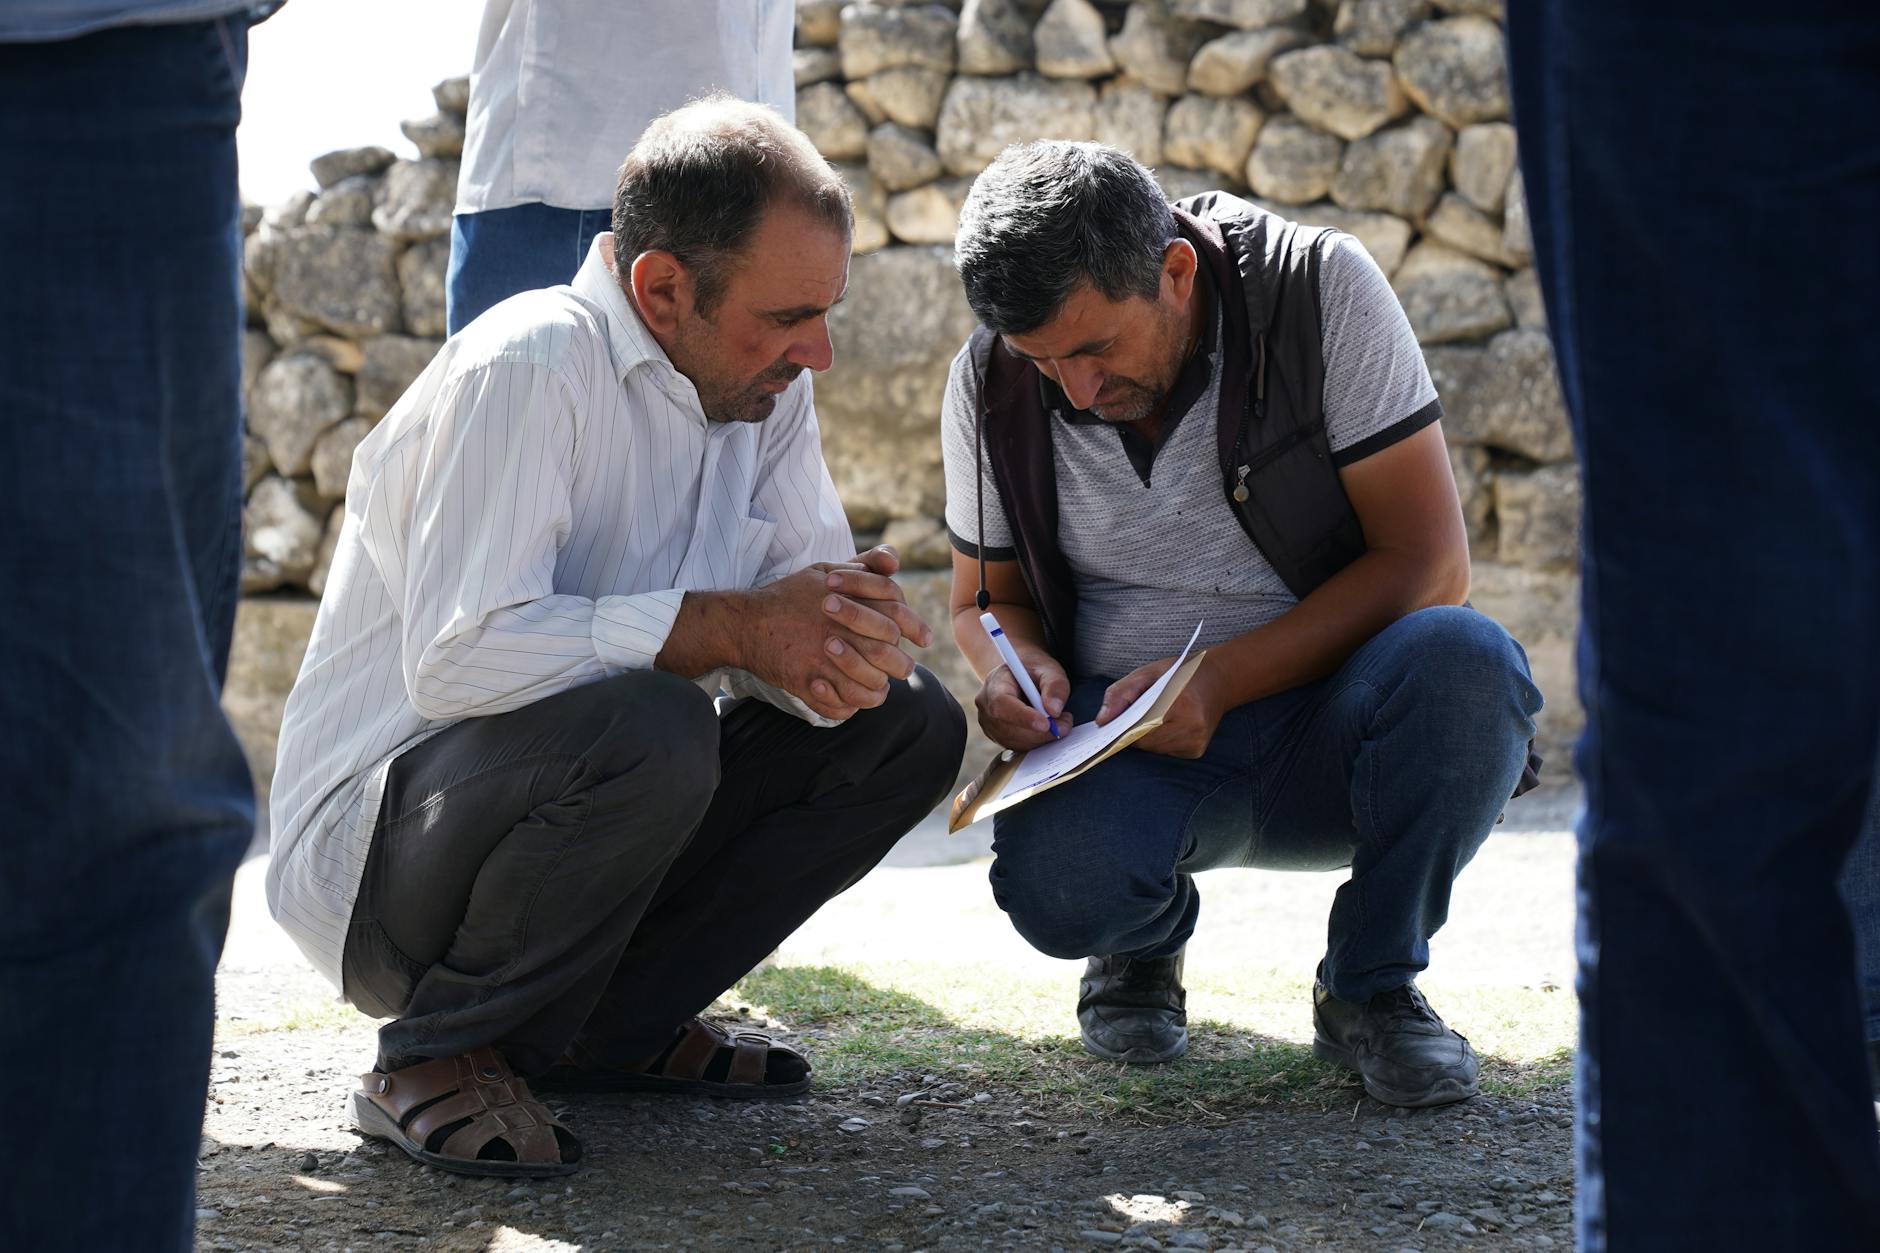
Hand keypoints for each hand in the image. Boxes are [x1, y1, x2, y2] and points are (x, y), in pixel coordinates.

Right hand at [736, 548, 928, 719]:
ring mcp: (823, 660)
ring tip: (876, 685)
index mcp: (847, 601)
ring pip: (870, 686)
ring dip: (877, 688)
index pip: (896, 613)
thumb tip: (893, 560)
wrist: (744, 622)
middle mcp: (838, 630)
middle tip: (902, 669)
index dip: (915, 627)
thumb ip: (862, 566)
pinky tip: (849, 698)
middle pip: (888, 655)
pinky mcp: (807, 683)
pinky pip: (841, 706)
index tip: (925, 639)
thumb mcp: (824, 571)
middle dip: (900, 664)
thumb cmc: (789, 596)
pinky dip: (849, 706)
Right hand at [974, 649, 1071, 750]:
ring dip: (1041, 738)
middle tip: (1064, 725)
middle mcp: (986, 705)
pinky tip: (1048, 730)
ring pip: (1014, 741)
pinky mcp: (999, 736)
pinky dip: (1036, 742)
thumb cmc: (1033, 670)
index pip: (1001, 703)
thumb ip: (1055, 686)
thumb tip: (1054, 710)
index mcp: (995, 682)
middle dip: (1039, 732)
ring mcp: (990, 724)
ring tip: (1060, 723)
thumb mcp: (1049, 669)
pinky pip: (1017, 746)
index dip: (1023, 716)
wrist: (1021, 676)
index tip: (1046, 723)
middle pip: (1007, 727)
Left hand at [1098, 655, 1225, 758]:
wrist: (1217, 680)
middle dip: (1133, 731)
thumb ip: (1121, 693)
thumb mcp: (1147, 673)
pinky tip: (1166, 724)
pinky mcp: (1196, 751)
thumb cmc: (1180, 674)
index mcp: (1181, 703)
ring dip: (1146, 737)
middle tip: (1134, 715)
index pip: (1139, 726)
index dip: (1122, 727)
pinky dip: (1159, 741)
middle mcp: (1192, 727)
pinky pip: (1165, 751)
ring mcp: (1196, 741)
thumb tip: (1102, 721)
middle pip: (1145, 741)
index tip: (1112, 724)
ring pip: (1153, 749)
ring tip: (1154, 716)